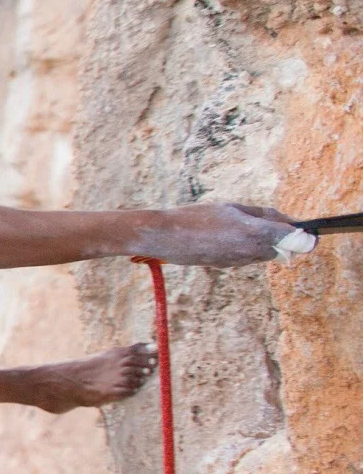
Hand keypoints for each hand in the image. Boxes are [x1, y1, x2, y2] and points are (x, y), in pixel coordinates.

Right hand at [135, 203, 300, 265]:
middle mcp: (251, 250)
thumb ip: (263, 215)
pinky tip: (225, 238)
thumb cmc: (195, 216)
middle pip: (282, 248)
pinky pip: (246, 258)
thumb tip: (288, 222)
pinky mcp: (227, 267)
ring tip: (239, 228)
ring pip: (264, 254)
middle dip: (281, 237)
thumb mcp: (232, 207)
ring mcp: (239, 261)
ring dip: (261, 243)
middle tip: (268, 222)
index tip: (308, 231)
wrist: (164, 237)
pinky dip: (244, 248)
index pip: (296, 240)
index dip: (305, 236)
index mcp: (255, 232)